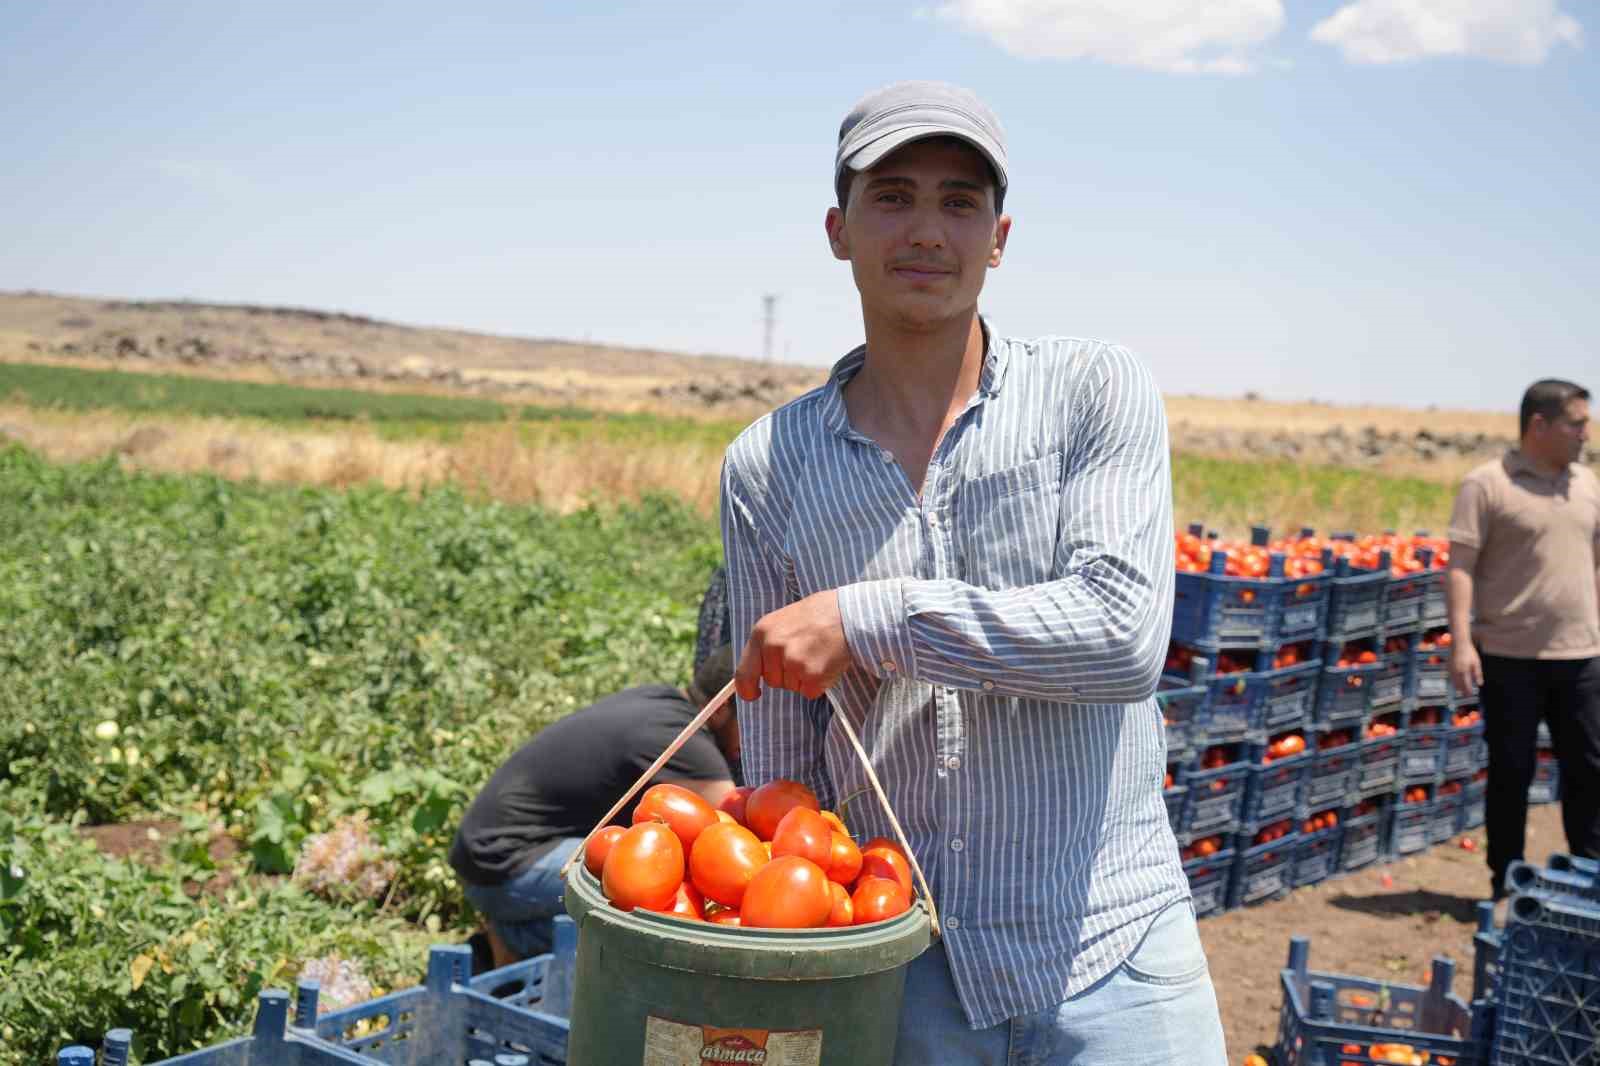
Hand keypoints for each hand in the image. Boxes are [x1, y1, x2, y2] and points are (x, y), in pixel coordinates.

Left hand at [735, 590, 849, 701]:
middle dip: (787, 674)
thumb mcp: (782, 621)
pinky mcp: (812, 676)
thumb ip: (767, 644)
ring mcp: (792, 662)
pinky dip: (820, 683)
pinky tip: (826, 663)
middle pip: (773, 681)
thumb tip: (758, 670)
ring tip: (818, 653)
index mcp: (761, 632)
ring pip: (792, 687)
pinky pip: (810, 692)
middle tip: (806, 652)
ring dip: (804, 677)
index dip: (747, 689)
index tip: (754, 694)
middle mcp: (773, 648)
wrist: (849, 613)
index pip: (744, 673)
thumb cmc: (818, 615)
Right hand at [1450, 642, 1482, 697]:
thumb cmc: (1470, 653)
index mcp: (1464, 671)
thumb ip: (1478, 674)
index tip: (1470, 695)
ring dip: (1457, 687)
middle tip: (1466, 696)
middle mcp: (1456, 671)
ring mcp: (1451, 669)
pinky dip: (1453, 681)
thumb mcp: (1476, 663)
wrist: (1459, 644)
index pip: (1466, 685)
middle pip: (1458, 685)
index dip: (1468, 691)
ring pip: (1453, 681)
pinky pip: (1450, 677)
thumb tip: (1479, 684)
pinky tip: (1456, 683)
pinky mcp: (1448, 666)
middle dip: (1462, 691)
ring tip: (1461, 691)